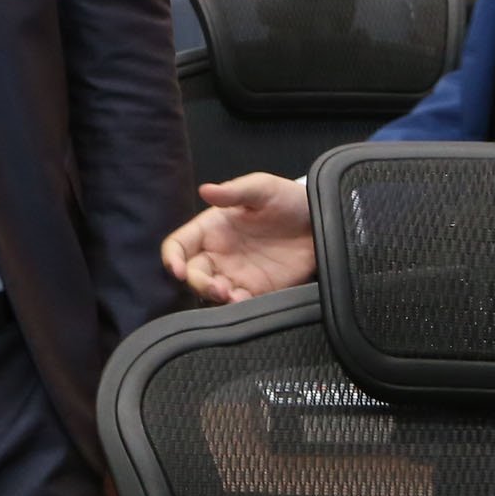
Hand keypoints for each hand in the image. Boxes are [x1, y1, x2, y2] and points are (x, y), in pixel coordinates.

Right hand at [162, 173, 317, 303]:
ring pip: (211, 292)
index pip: (178, 245)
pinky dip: (236, 307)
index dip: (172, 258)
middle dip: (197, 283)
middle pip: (192, 274)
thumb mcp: (261, 188)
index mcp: (211, 228)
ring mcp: (236, 274)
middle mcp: (218, 254)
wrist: (321, 221)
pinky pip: (238, 304)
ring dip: (214, 297)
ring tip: (230, 295)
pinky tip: (243, 301)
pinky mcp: (257, 291)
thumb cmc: (287, 199)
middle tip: (216, 287)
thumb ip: (233, 192)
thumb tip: (205, 190)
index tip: (178, 270)